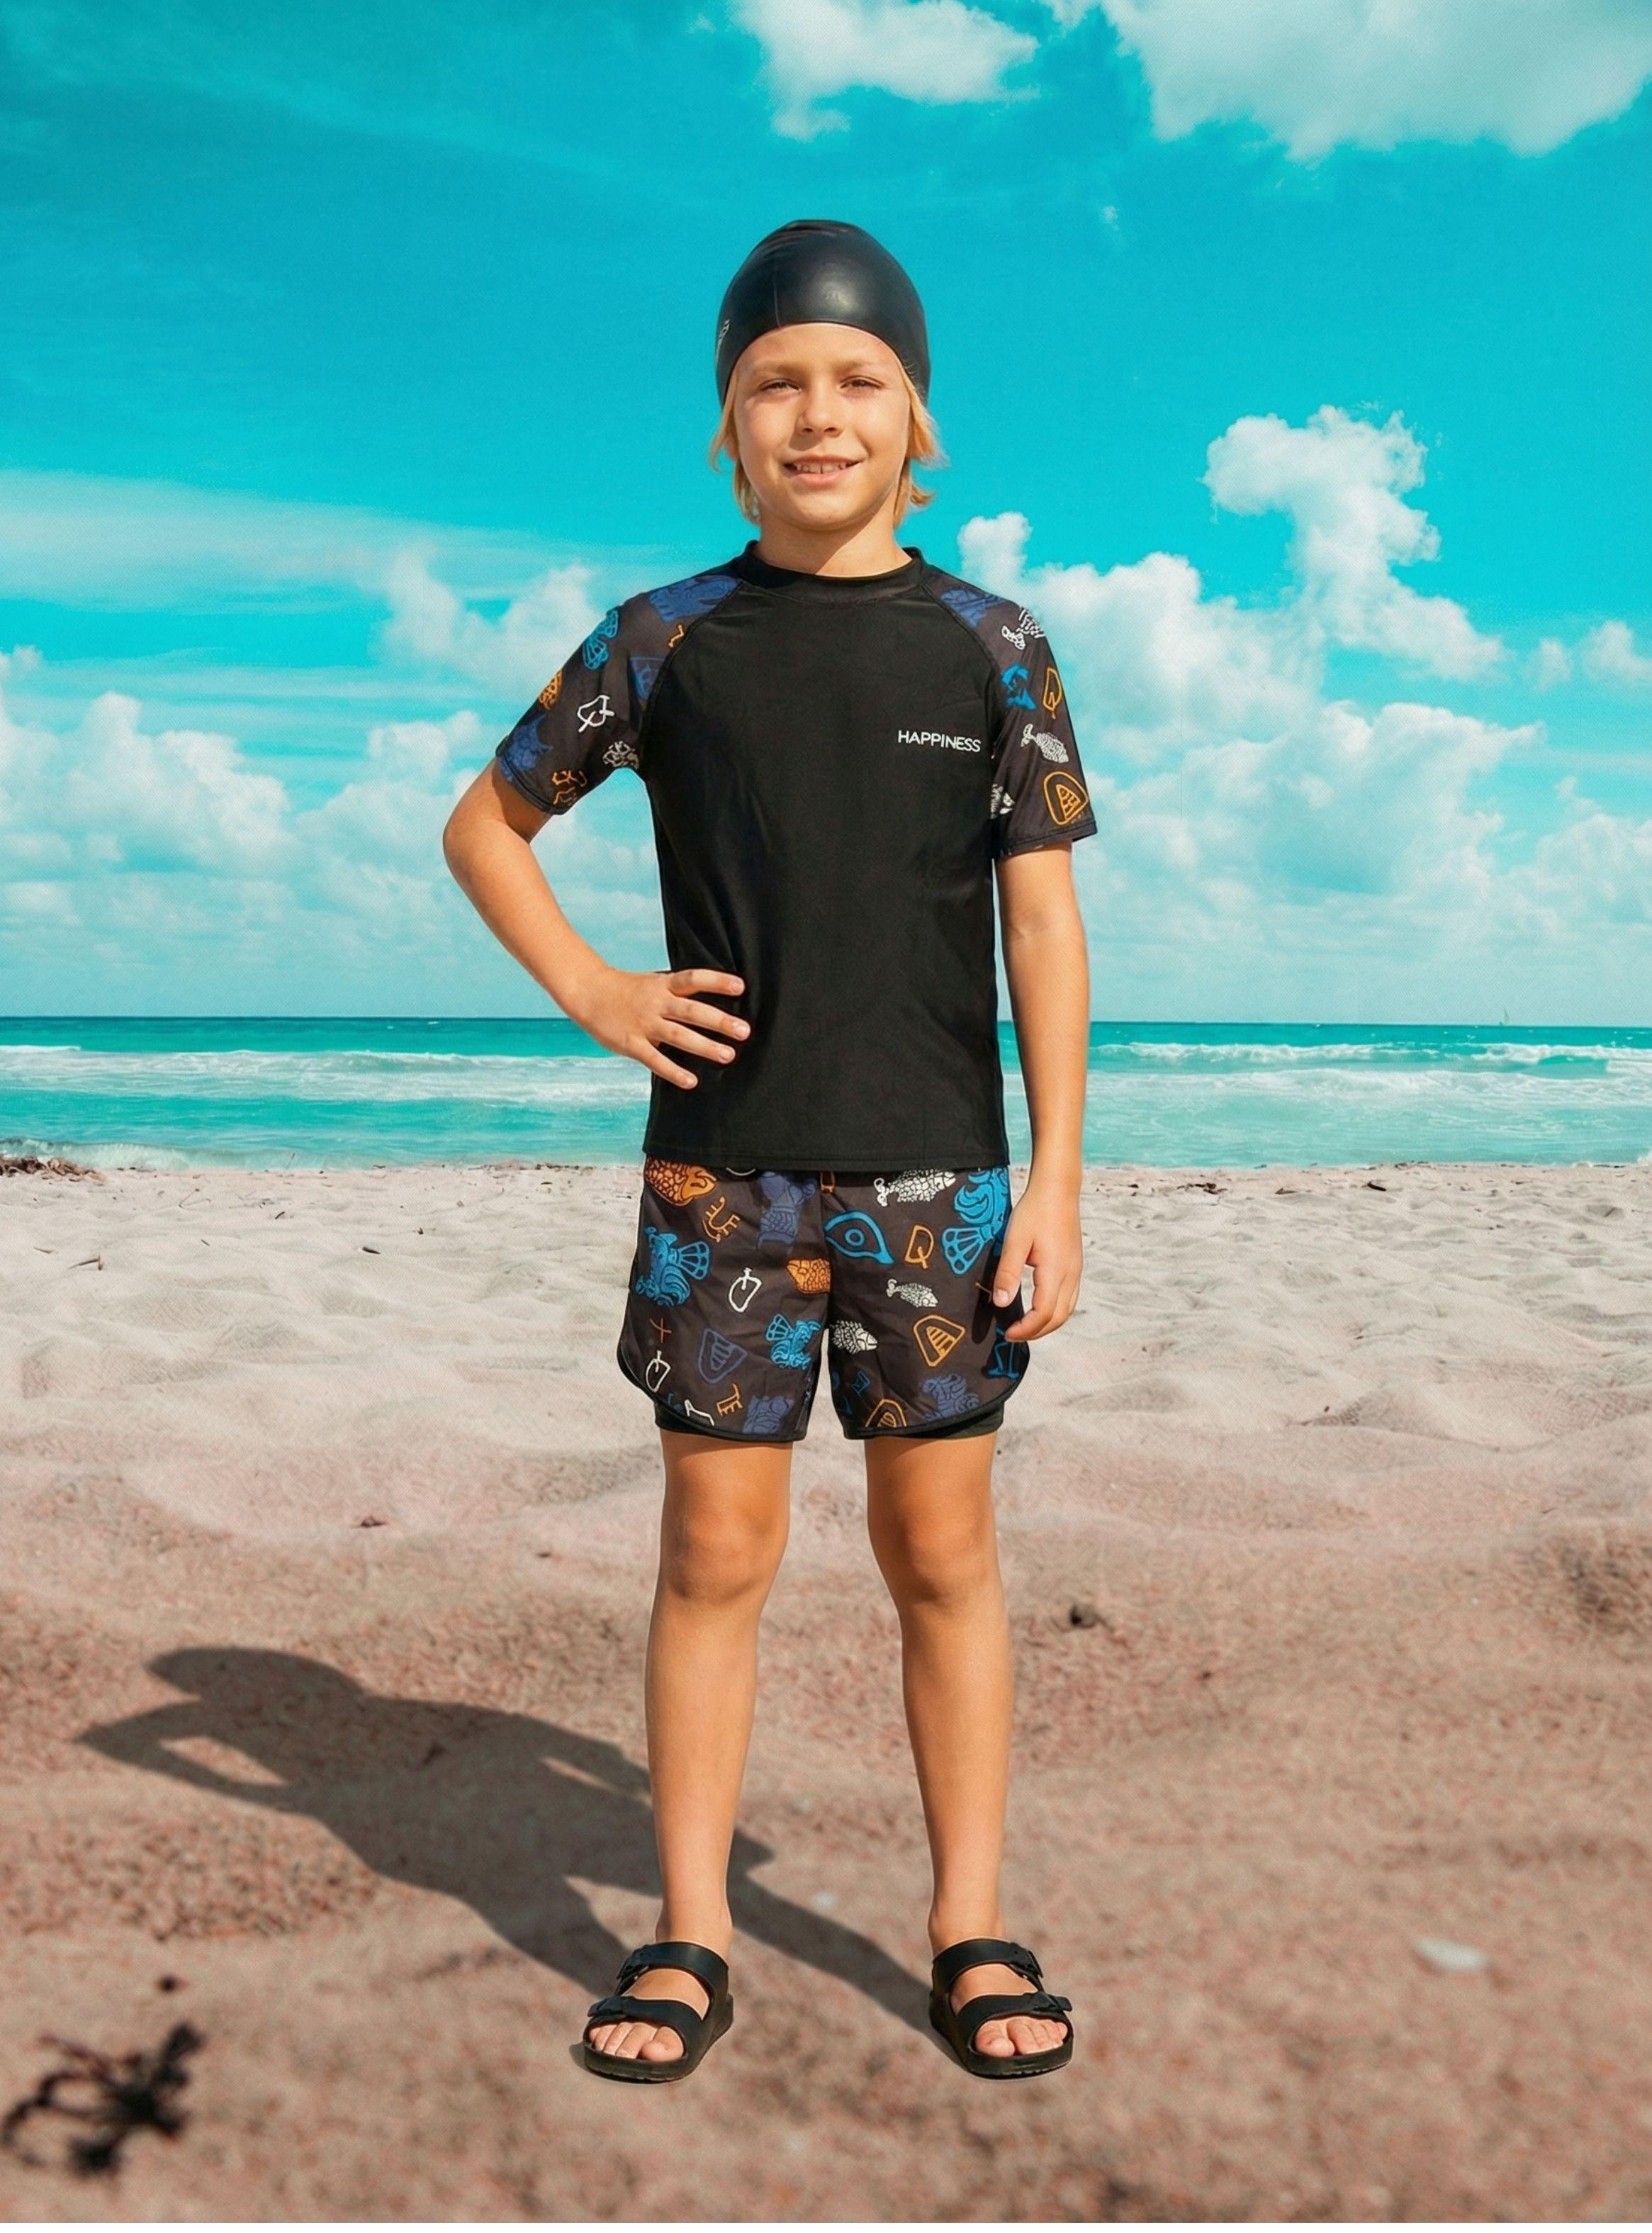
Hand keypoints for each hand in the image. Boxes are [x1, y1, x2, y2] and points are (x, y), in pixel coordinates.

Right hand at [565, 965, 748, 1088]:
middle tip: (744, 1031)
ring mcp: (644, 1023)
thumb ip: (677, 994)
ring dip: (704, 1046)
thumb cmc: (626, 990)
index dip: (717, 981)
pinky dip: (673, 1071)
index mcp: (663, 985)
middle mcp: (656, 1003)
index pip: (694, 979)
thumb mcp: (653, 983)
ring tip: (728, 1056)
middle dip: (719, 1021)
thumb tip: (710, 1006)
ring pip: (678, 1035)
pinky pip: (655, 1059)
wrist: (587, 992)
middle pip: (692, 1010)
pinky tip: (691, 1081)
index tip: (740, 986)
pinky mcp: (631, 1043)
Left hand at [991, 1174, 1082, 1339]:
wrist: (1058, 1188)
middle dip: (1037, 1332)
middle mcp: (1071, 1274)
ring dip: (1047, 1323)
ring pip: (1067, 1309)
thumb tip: (1000, 1303)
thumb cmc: (1035, 1211)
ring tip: (1025, 1325)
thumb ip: (1007, 1273)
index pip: (1043, 1313)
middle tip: (1013, 1334)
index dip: (1025, 1328)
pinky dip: (1055, 1310)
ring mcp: (1076, 1270)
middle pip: (1059, 1317)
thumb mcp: (1014, 1241)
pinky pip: (1070, 1297)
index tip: (1006, 1333)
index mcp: (1056, 1271)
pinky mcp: (1075, 1264)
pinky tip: (1040, 1307)